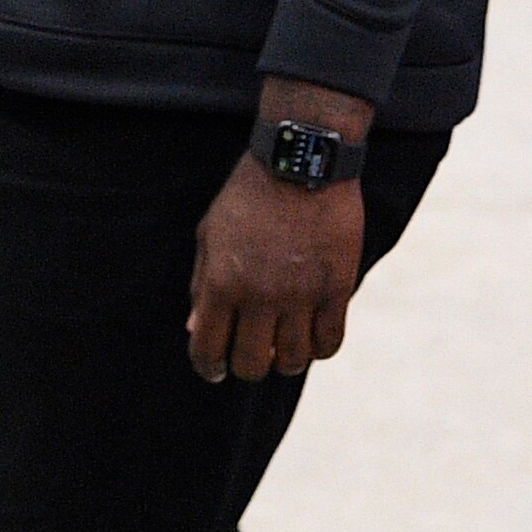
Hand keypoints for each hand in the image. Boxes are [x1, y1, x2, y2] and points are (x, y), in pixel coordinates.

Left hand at [184, 161, 363, 382]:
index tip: (213, 370)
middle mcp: (259, 295)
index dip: (207, 367)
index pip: (207, 348)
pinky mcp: (336, 289)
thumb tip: (194, 329)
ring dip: (285, 361)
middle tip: (251, 355)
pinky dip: (319, 349)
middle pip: (252, 364)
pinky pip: (329, 342)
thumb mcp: (211, 233)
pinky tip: (311, 337)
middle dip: (247, 367)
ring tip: (282, 345)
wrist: (300, 162)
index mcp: (221, 282)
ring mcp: (301, 295)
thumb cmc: (247, 196)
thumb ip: (200, 284)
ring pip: (293, 360)